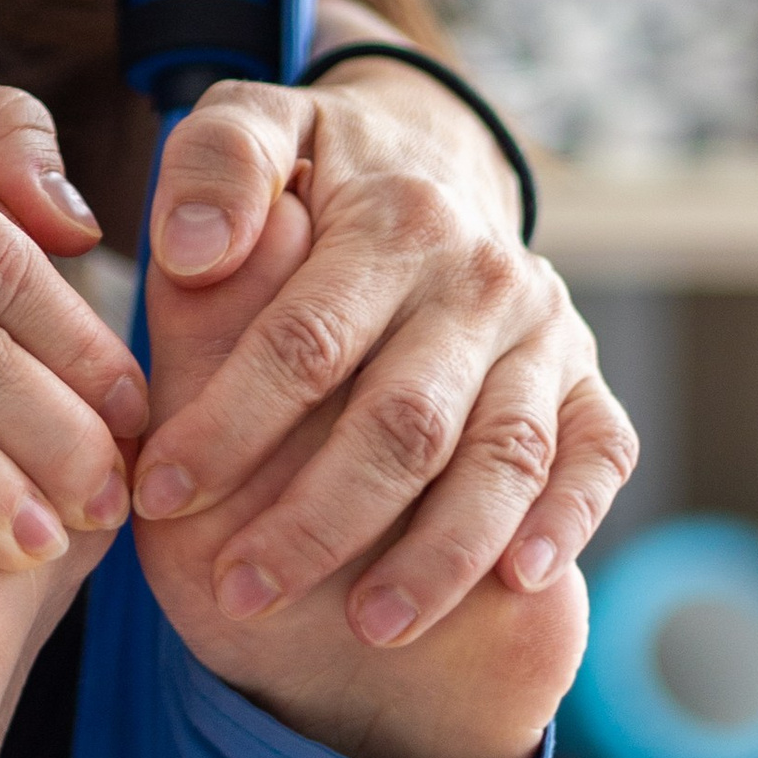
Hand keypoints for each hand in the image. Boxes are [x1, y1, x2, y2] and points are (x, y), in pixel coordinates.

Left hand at [139, 186, 582, 757]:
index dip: (228, 426)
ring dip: (439, 553)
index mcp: (393, 222)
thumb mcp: (255, 131)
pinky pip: (598, 456)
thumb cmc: (317, 171)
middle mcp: (482, 278)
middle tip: (242, 592)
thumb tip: (197, 250)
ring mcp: (545, 335)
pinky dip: (566, 519)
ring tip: (367, 626)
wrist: (439, 165)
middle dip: (318, 520)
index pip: (304, 343)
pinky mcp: (587, 381)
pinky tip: (517, 581)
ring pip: (503, 457)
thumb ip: (215, 168)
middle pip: (404, 421)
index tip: (160, 495)